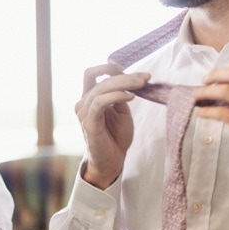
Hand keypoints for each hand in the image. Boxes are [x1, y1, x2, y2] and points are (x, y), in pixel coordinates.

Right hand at [75, 64, 147, 188]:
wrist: (112, 161)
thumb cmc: (116, 137)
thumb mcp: (122, 111)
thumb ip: (120, 95)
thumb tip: (129, 79)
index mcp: (90, 98)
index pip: (95, 74)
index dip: (114, 68)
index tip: (137, 73)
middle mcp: (83, 102)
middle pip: (99, 77)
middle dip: (125, 75)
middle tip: (145, 78)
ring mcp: (84, 112)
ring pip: (101, 87)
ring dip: (124, 83)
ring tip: (141, 86)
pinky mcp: (89, 123)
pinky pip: (100, 102)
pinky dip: (116, 95)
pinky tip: (131, 97)